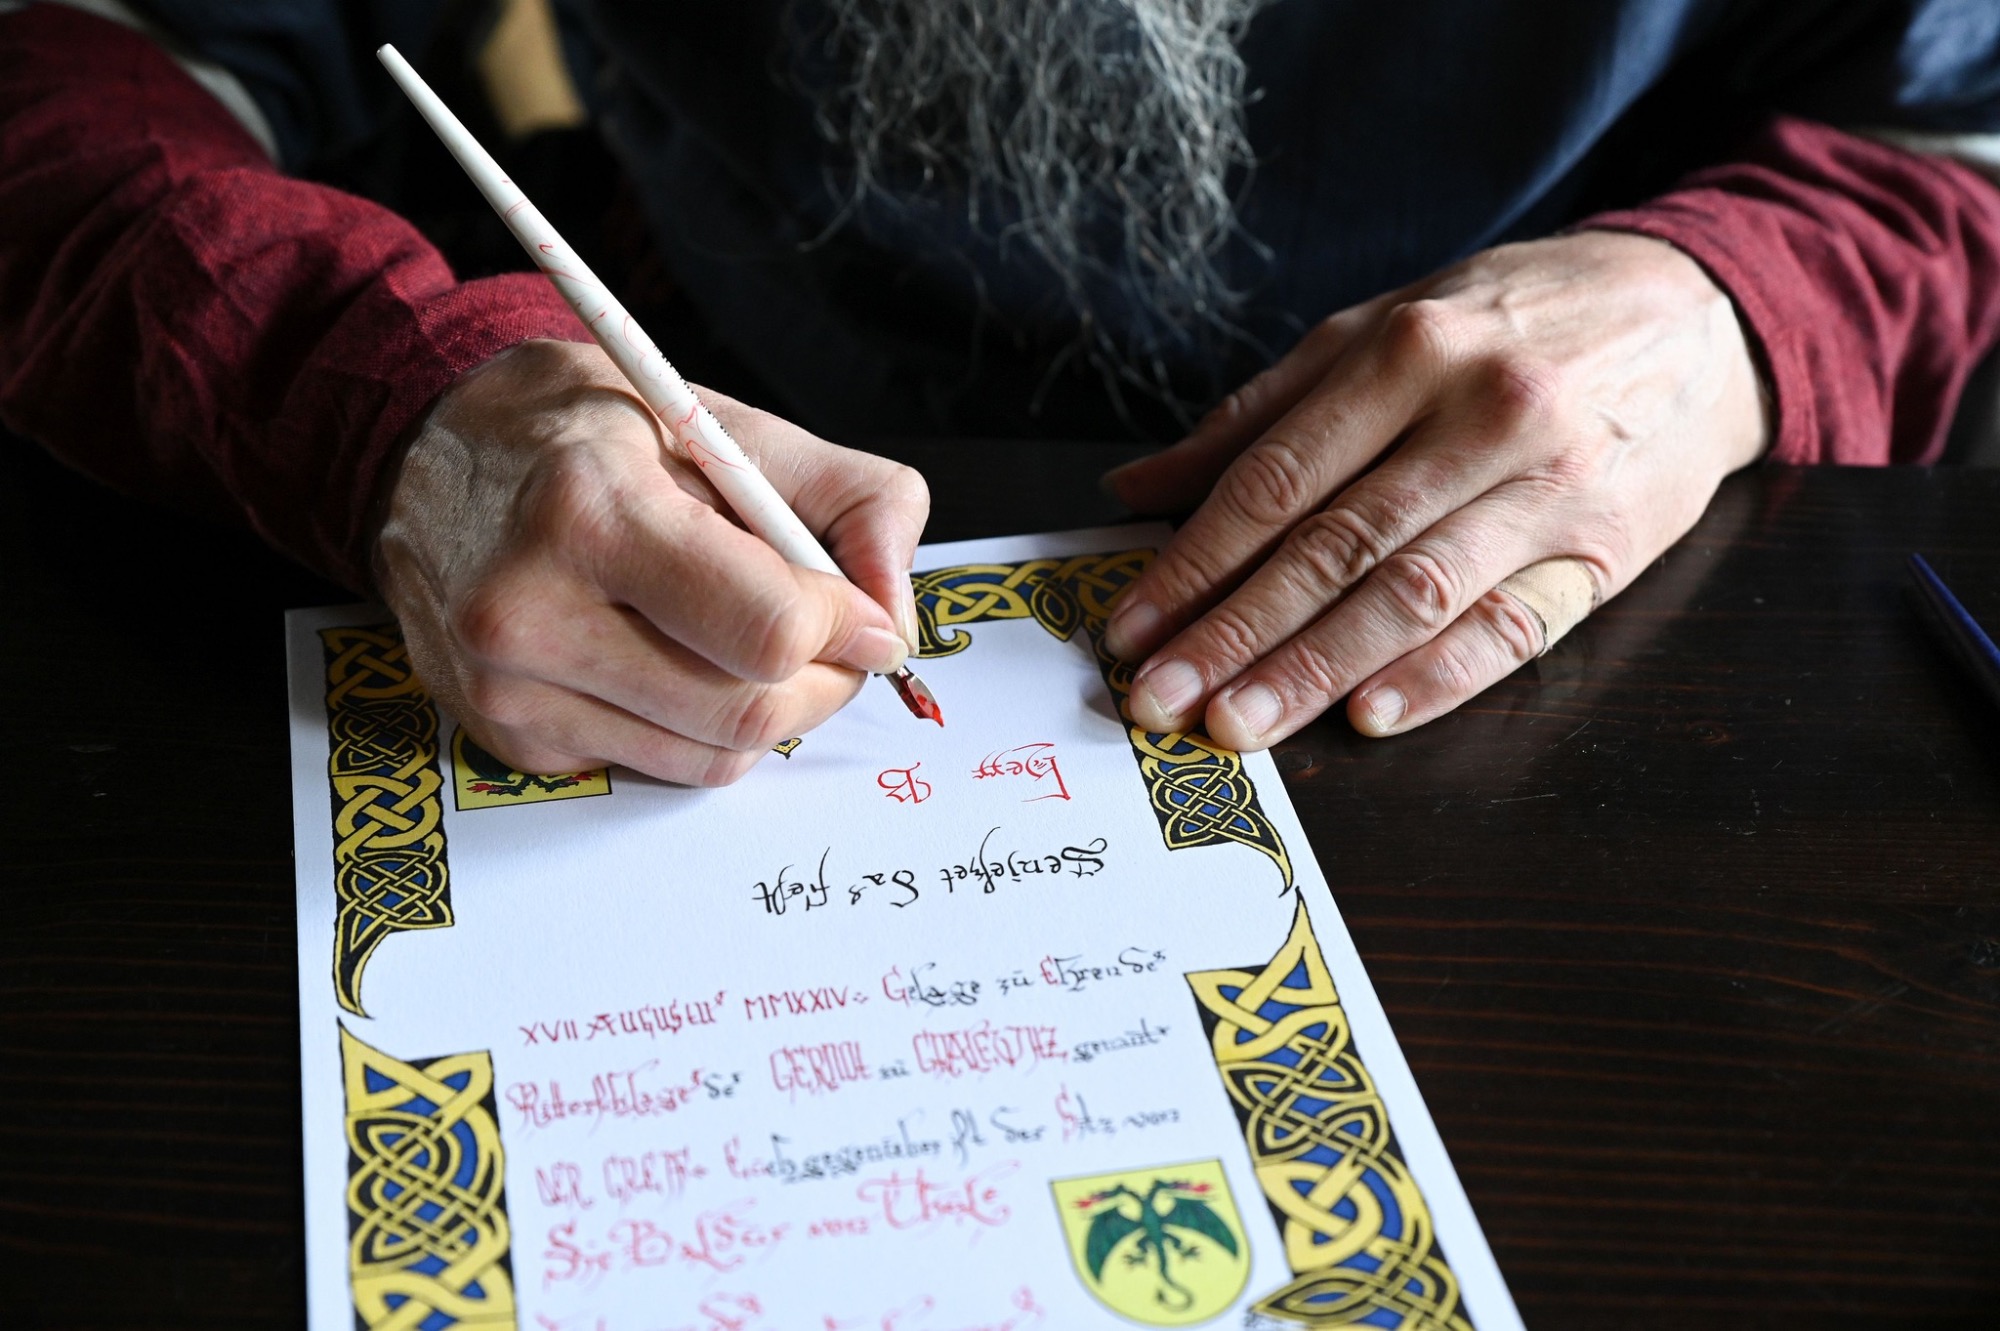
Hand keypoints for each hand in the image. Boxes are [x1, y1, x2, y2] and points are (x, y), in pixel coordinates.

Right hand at [373, 339, 927, 784]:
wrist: (428, 453)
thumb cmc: (585, 432)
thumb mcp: (724, 420)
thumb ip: (852, 500)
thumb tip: (897, 618)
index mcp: (591, 510)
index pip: (769, 630)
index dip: (846, 626)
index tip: (861, 609)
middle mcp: (530, 610)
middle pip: (749, 712)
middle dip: (823, 682)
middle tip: (830, 636)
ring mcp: (509, 689)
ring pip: (714, 759)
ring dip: (766, 709)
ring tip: (745, 636)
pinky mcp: (509, 741)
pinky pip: (657, 766)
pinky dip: (696, 725)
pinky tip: (666, 653)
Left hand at [1099, 231, 1767, 747]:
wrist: (1698, 312)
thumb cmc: (1514, 323)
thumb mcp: (1382, 329)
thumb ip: (1259, 414)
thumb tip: (1137, 487)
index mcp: (1409, 349)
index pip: (1275, 479)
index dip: (1193, 562)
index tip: (1131, 628)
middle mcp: (1480, 414)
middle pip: (1334, 544)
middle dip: (1235, 632)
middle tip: (1161, 700)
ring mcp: (1549, 484)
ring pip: (1412, 593)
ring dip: (1316, 670)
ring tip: (1238, 724)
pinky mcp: (1606, 546)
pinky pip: (1513, 627)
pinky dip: (1439, 677)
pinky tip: (1369, 717)